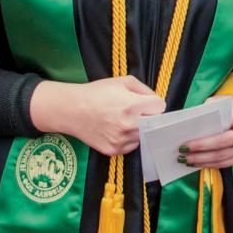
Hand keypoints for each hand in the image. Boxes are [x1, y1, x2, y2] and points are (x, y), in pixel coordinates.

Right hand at [30, 76, 164, 156]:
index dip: (154, 102)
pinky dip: (130, 138)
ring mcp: (121, 140)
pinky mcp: (113, 150)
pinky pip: (132, 146)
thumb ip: (145, 90)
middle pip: (154, 123)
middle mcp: (128, 125)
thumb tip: (156, 101)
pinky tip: (119, 129)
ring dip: (140, 128)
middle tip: (138, 111)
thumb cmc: (97, 93)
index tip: (148, 102)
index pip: (160, 107)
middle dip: (149, 116)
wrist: (72, 110)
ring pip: (144, 136)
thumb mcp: (123, 81)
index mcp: (132, 106)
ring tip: (126, 119)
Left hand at [179, 98, 232, 168]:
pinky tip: (198, 163)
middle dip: (201, 150)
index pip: (223, 127)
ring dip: (203, 160)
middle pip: (222, 144)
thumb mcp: (219, 101)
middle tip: (184, 153)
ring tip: (187, 160)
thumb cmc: (228, 107)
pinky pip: (226, 164)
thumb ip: (207, 111)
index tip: (185, 143)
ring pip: (223, 157)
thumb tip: (191, 126)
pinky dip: (210, 164)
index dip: (204, 139)